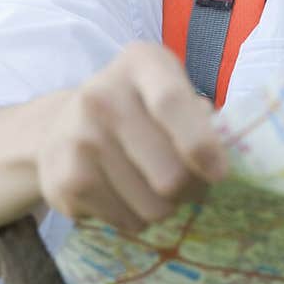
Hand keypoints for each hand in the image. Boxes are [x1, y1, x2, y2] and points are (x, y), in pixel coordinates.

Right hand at [35, 41, 228, 233]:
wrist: (64, 127)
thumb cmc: (139, 108)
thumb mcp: (170, 90)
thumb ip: (198, 115)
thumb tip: (214, 159)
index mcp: (140, 62)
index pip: (171, 102)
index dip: (201, 143)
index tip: (219, 173)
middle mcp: (102, 95)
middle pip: (169, 172)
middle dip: (192, 189)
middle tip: (190, 184)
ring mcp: (79, 138)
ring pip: (152, 206)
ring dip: (166, 208)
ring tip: (155, 187)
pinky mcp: (64, 181)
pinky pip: (126, 221)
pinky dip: (136, 218)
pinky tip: (126, 194)